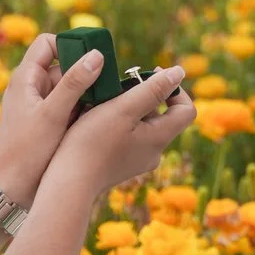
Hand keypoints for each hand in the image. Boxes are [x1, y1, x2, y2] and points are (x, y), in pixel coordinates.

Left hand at [0, 34, 105, 199]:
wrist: (11, 190)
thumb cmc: (27, 152)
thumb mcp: (53, 115)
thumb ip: (75, 84)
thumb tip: (96, 55)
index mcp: (25, 78)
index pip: (48, 43)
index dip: (69, 45)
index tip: (92, 59)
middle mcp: (31, 88)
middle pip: (64, 66)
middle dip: (85, 74)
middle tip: (106, 88)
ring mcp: (39, 105)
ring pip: (70, 88)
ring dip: (87, 95)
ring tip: (101, 108)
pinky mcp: (47, 122)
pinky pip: (70, 106)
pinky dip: (83, 110)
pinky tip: (95, 122)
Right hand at [52, 65, 194, 198]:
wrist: (68, 183)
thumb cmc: (92, 142)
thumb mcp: (123, 109)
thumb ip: (152, 90)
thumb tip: (179, 72)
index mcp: (159, 138)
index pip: (186, 110)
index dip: (175, 89)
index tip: (151, 75)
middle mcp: (154, 152)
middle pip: (163, 116)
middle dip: (147, 95)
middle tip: (122, 84)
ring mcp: (138, 160)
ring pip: (144, 125)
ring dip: (130, 108)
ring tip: (106, 100)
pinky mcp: (121, 164)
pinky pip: (130, 136)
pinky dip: (120, 122)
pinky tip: (98, 118)